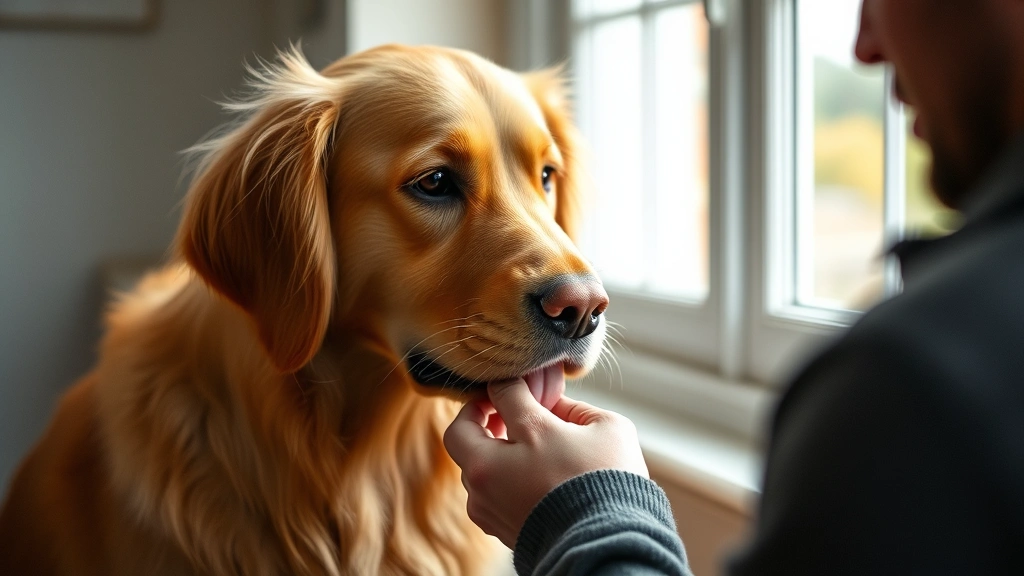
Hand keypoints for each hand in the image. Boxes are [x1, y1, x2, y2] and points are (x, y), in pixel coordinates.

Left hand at [443, 364, 648, 548]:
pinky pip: (485, 494)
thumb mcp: (604, 428)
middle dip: (478, 416)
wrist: (610, 547)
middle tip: (502, 411)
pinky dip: (499, 478)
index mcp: (519, 439)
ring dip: (489, 451)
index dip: (509, 383)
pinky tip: (529, 475)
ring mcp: (488, 506)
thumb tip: (552, 404)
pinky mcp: (496, 529)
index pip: (500, 394)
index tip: (518, 385)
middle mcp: (489, 475)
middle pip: (460, 433)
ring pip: (472, 467)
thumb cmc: (611, 484)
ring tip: (523, 446)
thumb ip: (572, 408)